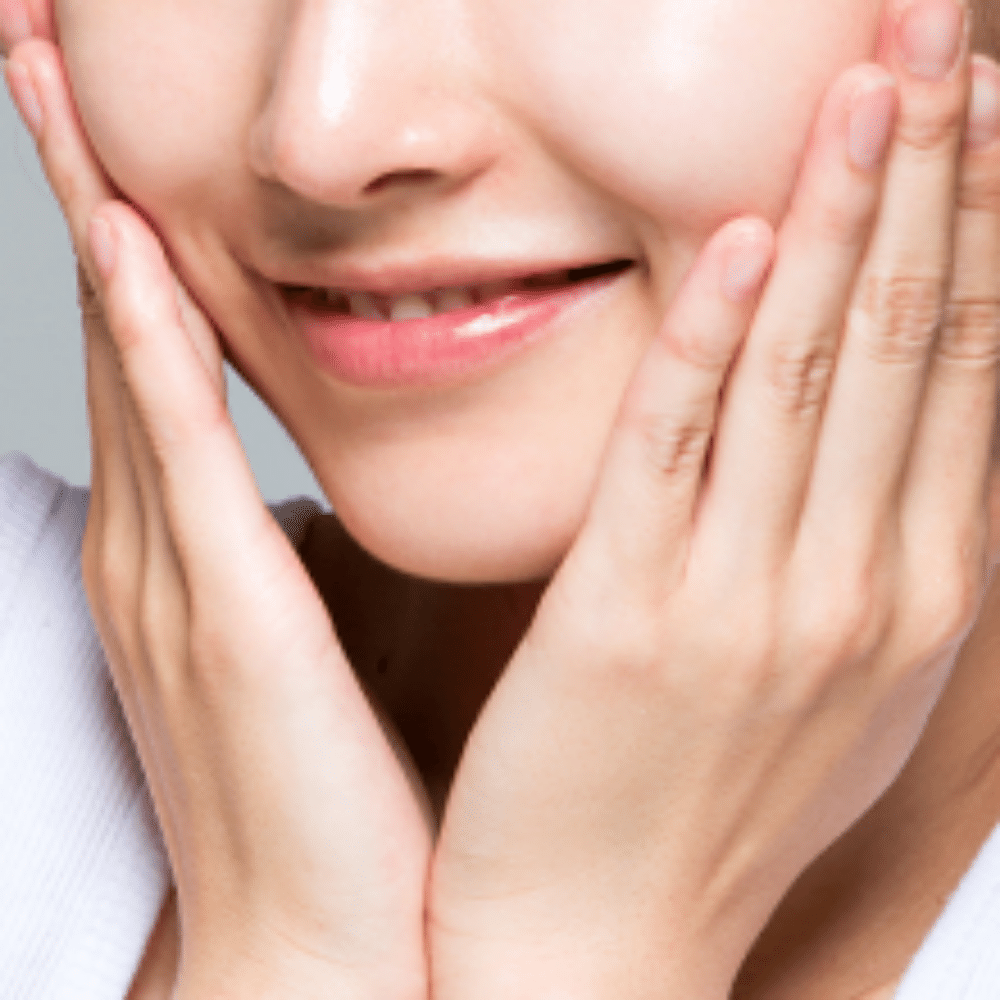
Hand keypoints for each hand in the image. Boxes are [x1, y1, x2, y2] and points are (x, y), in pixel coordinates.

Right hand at [3, 36, 432, 999]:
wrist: (320, 953)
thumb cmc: (326, 803)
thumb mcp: (311, 644)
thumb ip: (297, 548)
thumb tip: (313, 482)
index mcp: (192, 547)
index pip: (149, 343)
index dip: (121, 216)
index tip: (108, 111)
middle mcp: (162, 542)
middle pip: (116, 318)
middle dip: (77, 174)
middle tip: (40, 36)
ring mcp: (176, 576)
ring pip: (129, 357)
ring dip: (96, 217)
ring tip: (52, 82)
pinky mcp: (228, 621)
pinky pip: (181, 453)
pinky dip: (152, 346)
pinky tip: (135, 251)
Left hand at [430, 5, 999, 997]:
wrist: (609, 940)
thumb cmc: (707, 809)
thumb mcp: (825, 686)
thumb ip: (863, 557)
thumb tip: (894, 440)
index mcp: (911, 601)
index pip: (969, 374)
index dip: (987, 227)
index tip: (989, 113)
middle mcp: (858, 590)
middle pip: (916, 344)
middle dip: (940, 176)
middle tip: (951, 35)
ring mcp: (750, 603)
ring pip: (816, 375)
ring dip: (847, 218)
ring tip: (874, 83)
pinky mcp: (632, 616)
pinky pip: (682, 451)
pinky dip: (718, 339)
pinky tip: (741, 234)